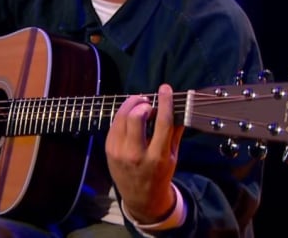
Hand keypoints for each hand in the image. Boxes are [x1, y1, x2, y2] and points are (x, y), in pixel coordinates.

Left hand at [105, 83, 184, 223]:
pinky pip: (114, 124)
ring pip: (121, 117)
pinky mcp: (108, 149)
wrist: (141, 198)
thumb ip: (175, 131)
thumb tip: (179, 107)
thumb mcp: (173, 156)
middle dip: (143, 103)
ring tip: (140, 104)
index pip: (162, 122)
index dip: (165, 102)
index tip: (166, 88)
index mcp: (157, 157)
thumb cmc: (161, 174)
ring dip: (131, 105)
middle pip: (135, 116)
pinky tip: (130, 116)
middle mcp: (135, 154)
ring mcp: (119, 152)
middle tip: (149, 103)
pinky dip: (123, 115)